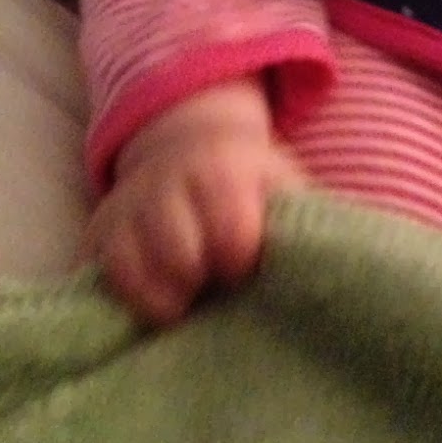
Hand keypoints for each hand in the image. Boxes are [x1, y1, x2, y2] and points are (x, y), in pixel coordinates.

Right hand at [79, 78, 306, 325]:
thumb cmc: (251, 180)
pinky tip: (158, 296)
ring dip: (167, 297)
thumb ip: (309, 218)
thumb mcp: (284, 182)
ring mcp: (125, 208)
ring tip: (190, 293)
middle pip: (181, 259)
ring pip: (134, 275)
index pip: (231, 235)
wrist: (190, 141)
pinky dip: (130, 300)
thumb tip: (346, 264)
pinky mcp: (95, 234)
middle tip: (216, 281)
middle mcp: (165, 183)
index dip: (241, 260)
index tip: (247, 265)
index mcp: (222, 169)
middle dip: (203, 280)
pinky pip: (103, 283)